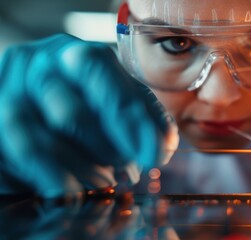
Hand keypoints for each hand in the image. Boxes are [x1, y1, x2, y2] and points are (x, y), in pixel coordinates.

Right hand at [0, 34, 177, 197]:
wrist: (32, 91)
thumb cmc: (85, 95)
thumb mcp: (117, 94)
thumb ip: (143, 115)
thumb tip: (163, 146)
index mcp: (80, 56)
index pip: (109, 86)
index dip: (136, 124)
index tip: (157, 156)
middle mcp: (41, 67)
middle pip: (74, 116)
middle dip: (109, 151)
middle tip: (130, 172)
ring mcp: (12, 92)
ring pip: (43, 140)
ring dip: (84, 168)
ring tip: (107, 181)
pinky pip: (21, 154)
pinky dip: (53, 177)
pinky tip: (72, 190)